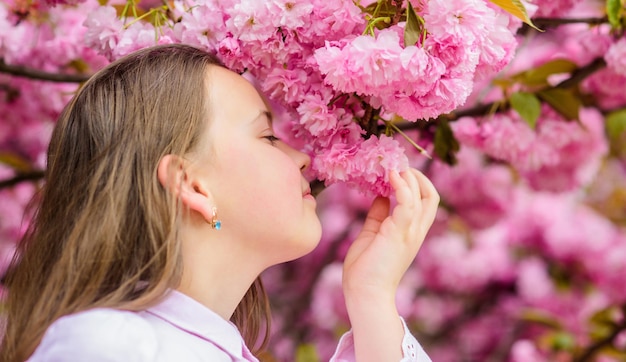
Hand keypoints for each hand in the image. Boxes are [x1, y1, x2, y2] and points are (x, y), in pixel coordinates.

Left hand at [343, 168, 439, 298]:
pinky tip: (391, 176)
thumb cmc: (366, 268)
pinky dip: (402, 186)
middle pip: (430, 196)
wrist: (365, 292)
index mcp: (410, 231)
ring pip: (422, 197)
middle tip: (397, 165)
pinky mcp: (400, 233)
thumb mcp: (373, 233)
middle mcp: (415, 230)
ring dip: (409, 177)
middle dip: (417, 176)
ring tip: (393, 166)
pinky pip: (407, 204)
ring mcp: (410, 232)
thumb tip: (380, 196)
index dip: (415, 182)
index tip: (397, 170)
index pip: (425, 201)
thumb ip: (378, 215)